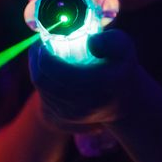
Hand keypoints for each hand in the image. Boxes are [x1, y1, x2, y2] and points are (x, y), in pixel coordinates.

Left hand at [29, 29, 143, 131]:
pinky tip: (50, 73)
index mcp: (99, 85)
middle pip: (42, 79)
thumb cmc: (121, 69)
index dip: (43, 52)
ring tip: (45, 56)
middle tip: (41, 45)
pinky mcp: (61, 121)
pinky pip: (41, 97)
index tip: (45, 40)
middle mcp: (83, 105)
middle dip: (36, 59)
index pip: (54, 69)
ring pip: (40, 88)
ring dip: (37, 69)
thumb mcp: (124, 48)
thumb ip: (111, 41)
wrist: (123, 104)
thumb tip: (91, 43)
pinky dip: (42, 82)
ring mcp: (70, 116)